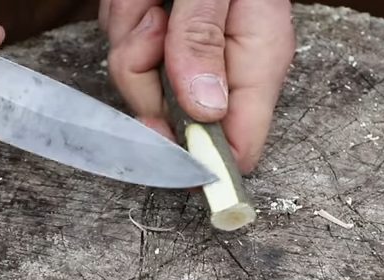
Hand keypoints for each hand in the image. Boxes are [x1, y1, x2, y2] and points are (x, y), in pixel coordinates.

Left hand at [100, 0, 294, 173]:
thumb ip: (205, 40)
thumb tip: (205, 111)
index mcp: (259, 61)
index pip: (241, 146)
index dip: (201, 160)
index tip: (163, 152)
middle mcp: (226, 66)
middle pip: (174, 119)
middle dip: (146, 76)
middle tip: (153, 26)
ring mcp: (191, 54)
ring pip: (140, 81)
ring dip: (132, 38)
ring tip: (151, 1)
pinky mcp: (164, 39)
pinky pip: (126, 48)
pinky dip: (124, 17)